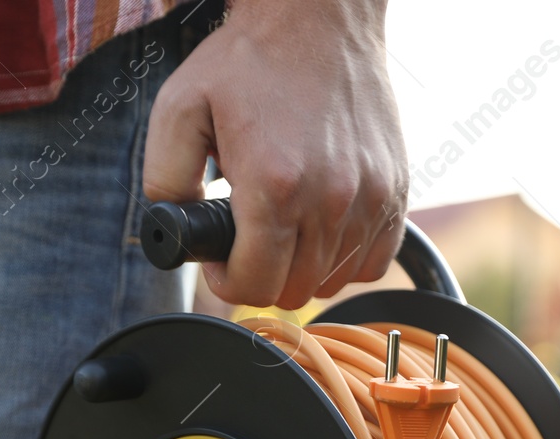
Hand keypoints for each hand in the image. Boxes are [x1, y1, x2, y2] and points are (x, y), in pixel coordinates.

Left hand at [143, 0, 407, 309]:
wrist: (318, 19)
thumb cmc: (249, 61)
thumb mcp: (178, 109)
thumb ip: (163, 181)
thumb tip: (174, 232)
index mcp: (274, 185)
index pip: (254, 285)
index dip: (227, 282)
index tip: (221, 260)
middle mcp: (330, 199)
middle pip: (294, 290)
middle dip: (262, 277)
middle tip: (248, 242)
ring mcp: (370, 198)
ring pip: (334, 281)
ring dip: (303, 268)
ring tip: (284, 227)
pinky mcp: (396, 193)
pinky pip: (374, 262)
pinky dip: (346, 260)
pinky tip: (321, 229)